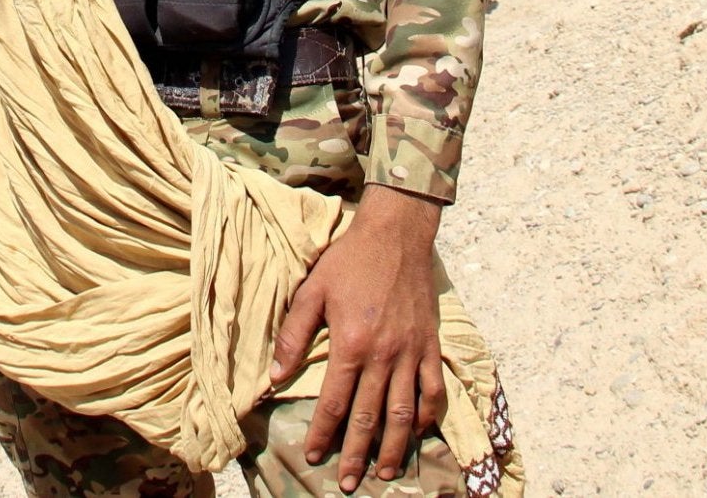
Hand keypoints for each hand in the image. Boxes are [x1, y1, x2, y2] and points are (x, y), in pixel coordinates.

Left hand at [271, 184, 444, 490]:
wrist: (396, 234)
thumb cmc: (349, 260)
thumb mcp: (312, 291)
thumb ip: (293, 335)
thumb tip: (274, 375)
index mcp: (352, 343)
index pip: (335, 402)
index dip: (323, 433)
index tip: (313, 456)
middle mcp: (384, 355)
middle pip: (370, 417)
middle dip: (357, 454)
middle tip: (349, 483)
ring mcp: (412, 352)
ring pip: (404, 413)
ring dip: (393, 447)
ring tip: (384, 472)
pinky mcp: (430, 345)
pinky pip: (433, 390)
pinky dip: (427, 416)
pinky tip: (417, 434)